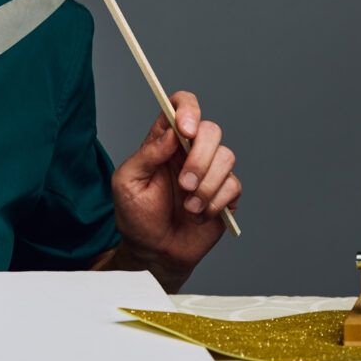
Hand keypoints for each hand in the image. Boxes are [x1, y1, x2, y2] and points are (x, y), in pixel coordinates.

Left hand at [109, 91, 239, 290]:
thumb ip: (147, 154)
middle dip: (200, 158)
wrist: (154, 253)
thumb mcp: (127, 182)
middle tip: (184, 184)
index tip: (186, 129)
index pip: (181, 106)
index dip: (188, 109)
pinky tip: (199, 216)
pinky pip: (234, 186)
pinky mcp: (225, 194)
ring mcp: (209, 172)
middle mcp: (189, 152)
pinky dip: (216, 203)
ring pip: (226, 157)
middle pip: (211, 130)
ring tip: (189, 207)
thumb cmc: (135, 217)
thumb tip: (172, 133)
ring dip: (207, 186)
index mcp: (165, 142)